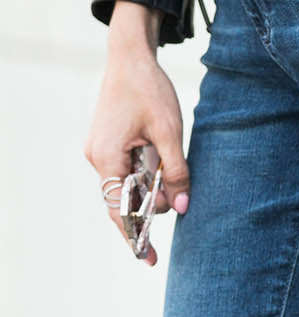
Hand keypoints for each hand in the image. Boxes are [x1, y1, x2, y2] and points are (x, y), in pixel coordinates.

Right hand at [88, 3, 190, 267]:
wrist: (130, 58)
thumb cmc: (150, 91)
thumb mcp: (171, 133)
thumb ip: (177, 172)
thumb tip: (183, 207)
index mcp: (107, 158)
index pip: (119, 210)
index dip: (135, 236)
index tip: (148, 258)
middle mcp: (97, 158)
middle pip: (123, 200)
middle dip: (150, 206)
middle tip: (177, 196)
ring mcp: (99, 150)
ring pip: (126, 185)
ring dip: (149, 186)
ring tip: (170, 170)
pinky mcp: (106, 143)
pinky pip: (125, 170)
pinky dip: (143, 174)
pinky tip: (160, 164)